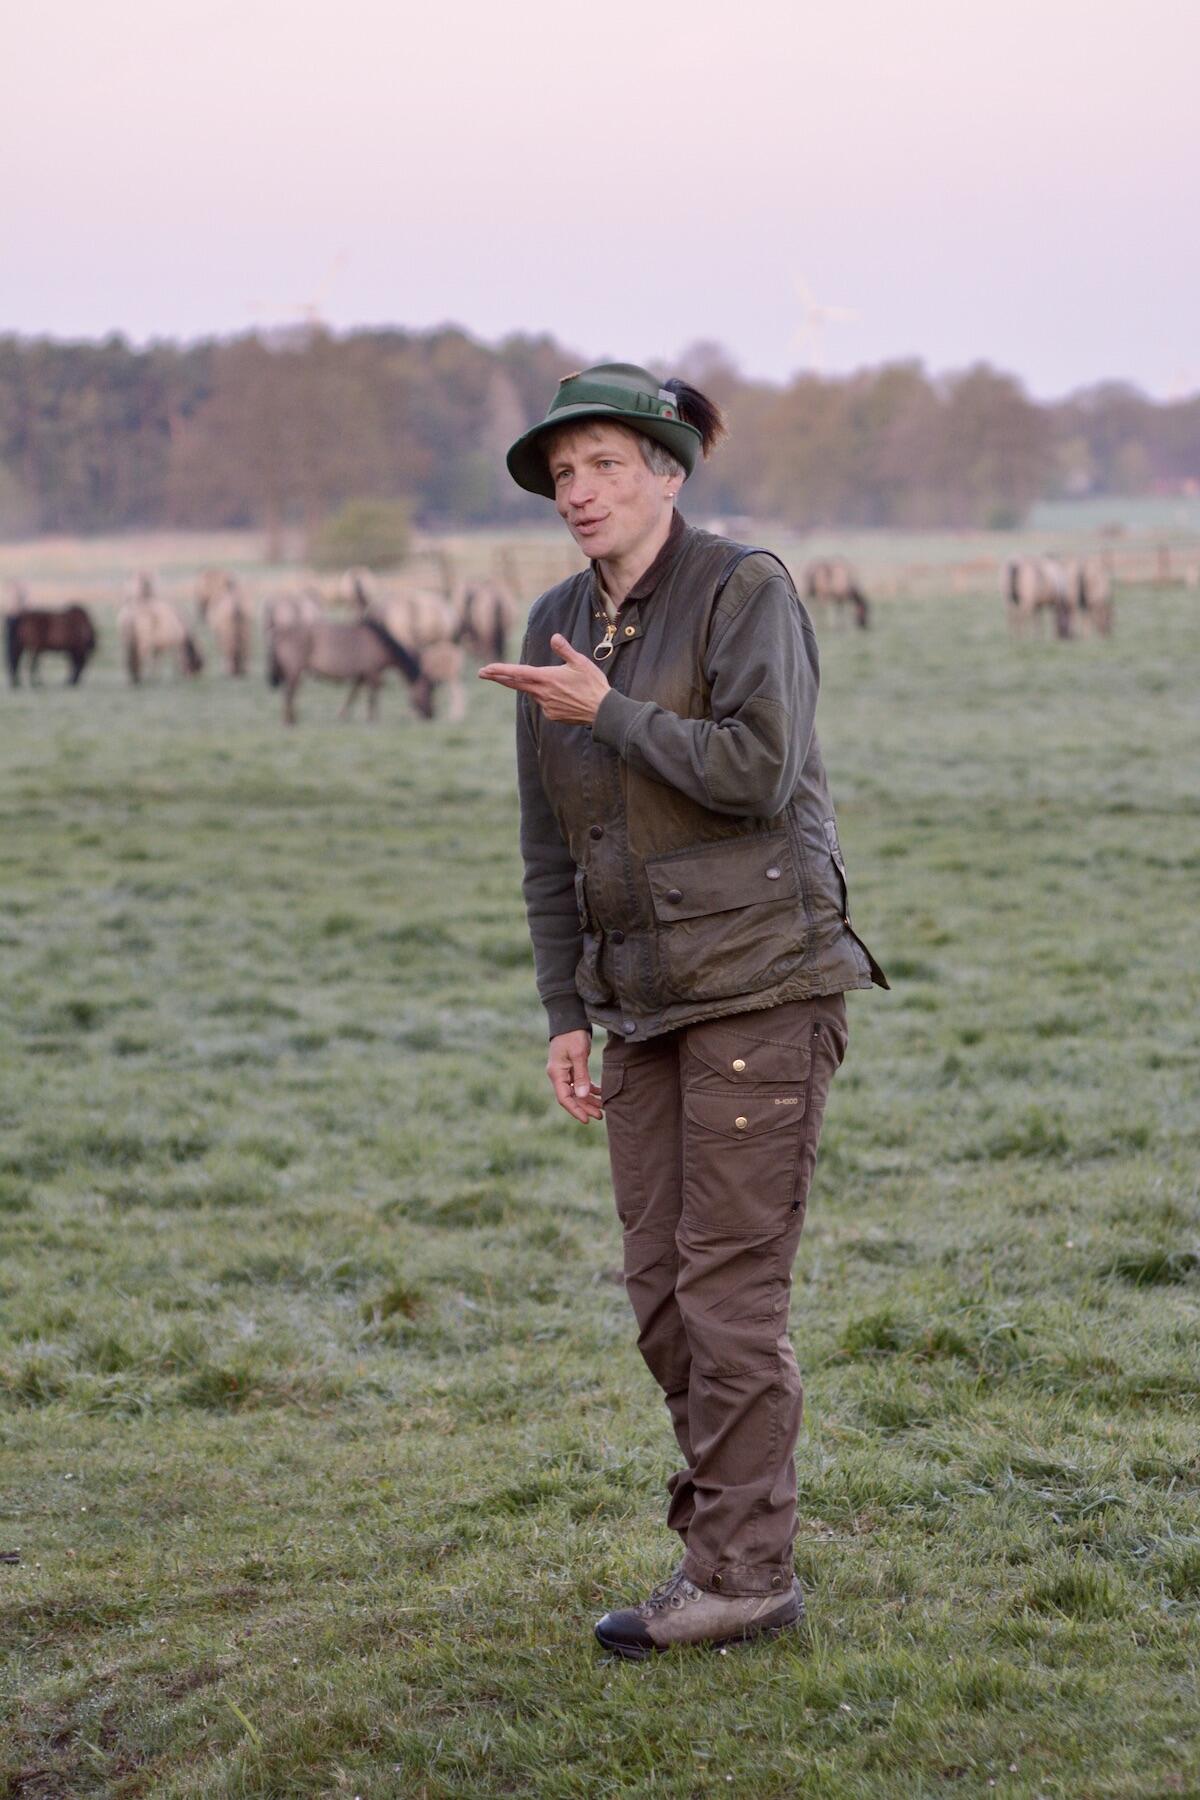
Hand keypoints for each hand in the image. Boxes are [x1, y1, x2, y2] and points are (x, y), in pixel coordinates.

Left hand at [479, 633, 610, 723]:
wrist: (603, 711)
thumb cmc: (593, 684)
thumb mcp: (581, 662)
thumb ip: (565, 650)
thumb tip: (554, 637)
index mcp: (547, 678)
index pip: (518, 674)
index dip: (500, 671)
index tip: (485, 669)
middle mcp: (543, 693)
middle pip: (515, 684)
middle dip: (498, 677)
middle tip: (482, 673)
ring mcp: (546, 706)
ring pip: (533, 693)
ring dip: (534, 686)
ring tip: (558, 683)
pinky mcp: (552, 715)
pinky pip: (545, 703)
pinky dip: (548, 697)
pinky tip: (565, 696)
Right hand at [547, 1029, 602, 1122]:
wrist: (570, 1020)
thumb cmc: (573, 1035)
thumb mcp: (578, 1055)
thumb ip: (581, 1075)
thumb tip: (583, 1095)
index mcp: (557, 1073)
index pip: (564, 1098)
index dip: (575, 1110)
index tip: (586, 1120)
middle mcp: (559, 1075)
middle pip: (571, 1097)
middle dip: (585, 1108)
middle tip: (600, 1116)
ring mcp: (565, 1072)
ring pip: (577, 1092)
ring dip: (589, 1100)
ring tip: (602, 1109)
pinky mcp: (572, 1068)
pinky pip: (580, 1083)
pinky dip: (590, 1089)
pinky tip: (601, 1094)